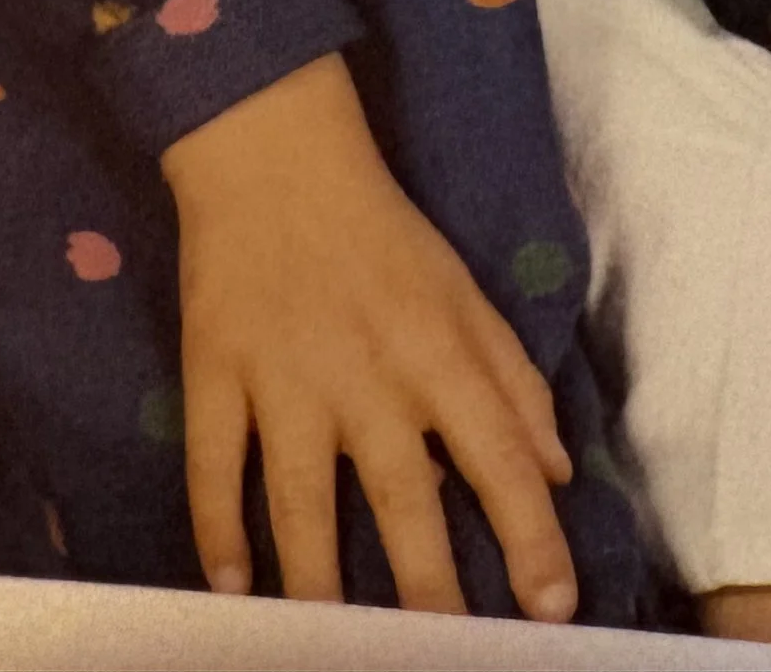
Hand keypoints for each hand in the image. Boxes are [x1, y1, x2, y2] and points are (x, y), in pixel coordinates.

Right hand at [161, 52, 577, 620]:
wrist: (272, 149)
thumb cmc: (379, 229)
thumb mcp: (462, 288)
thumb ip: (512, 378)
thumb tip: (557, 469)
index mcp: (436, 350)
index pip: (499, 457)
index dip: (531, 538)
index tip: (553, 609)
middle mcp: (365, 376)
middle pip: (403, 503)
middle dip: (430, 593)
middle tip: (449, 657)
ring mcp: (283, 379)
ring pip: (302, 506)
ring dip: (320, 586)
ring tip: (336, 645)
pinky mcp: (214, 372)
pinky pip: (213, 467)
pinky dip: (216, 534)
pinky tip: (231, 592)